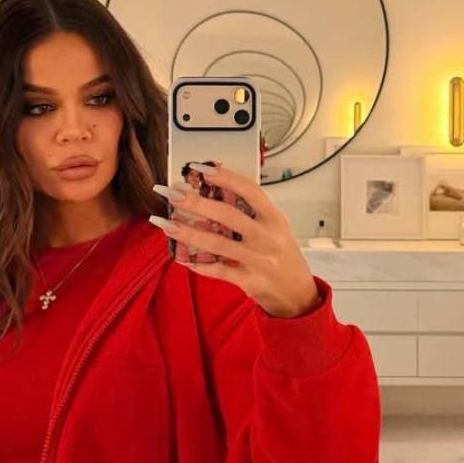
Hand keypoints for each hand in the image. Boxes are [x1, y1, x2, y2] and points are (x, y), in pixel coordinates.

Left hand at [150, 162, 319, 317]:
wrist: (297, 293)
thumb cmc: (283, 255)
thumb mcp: (276, 228)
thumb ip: (252, 212)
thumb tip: (217, 191)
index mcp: (274, 219)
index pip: (250, 191)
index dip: (226, 178)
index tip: (202, 169)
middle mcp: (266, 237)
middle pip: (227, 215)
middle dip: (196, 203)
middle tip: (173, 194)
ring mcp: (258, 259)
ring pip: (217, 243)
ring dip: (188, 233)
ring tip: (166, 224)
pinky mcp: (250, 280)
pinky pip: (219, 270)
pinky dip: (199, 265)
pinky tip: (182, 258)